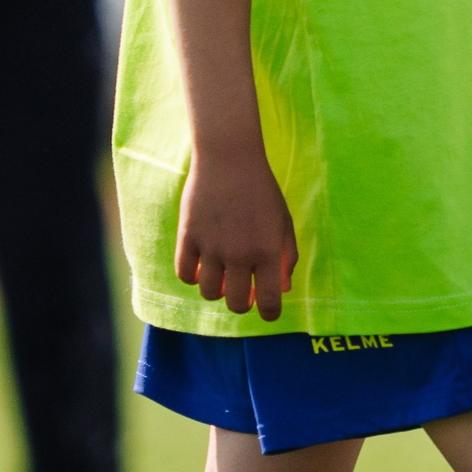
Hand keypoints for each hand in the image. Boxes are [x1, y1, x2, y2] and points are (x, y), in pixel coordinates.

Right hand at [174, 146, 299, 319]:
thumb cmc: (262, 190)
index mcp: (268, 252)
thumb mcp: (283, 222)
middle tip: (243, 288)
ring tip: (222, 273)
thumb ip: (287, 257)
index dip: (270, 313)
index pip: (270, 303)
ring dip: (217, 288)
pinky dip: (193, 275)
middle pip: (237, 305)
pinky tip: (202, 264)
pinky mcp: (189, 236)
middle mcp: (240, 254)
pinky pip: (185, 274)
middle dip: (242, 302)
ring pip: (209, 293)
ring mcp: (212, 247)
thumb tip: (283, 289)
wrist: (230, 158)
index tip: (267, 309)